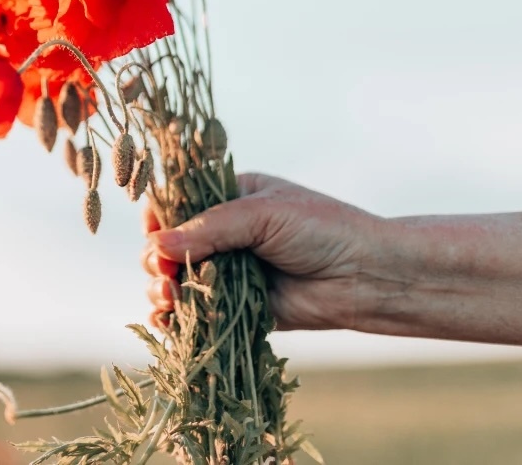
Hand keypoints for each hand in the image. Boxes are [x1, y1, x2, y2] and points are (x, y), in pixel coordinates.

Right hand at [142, 172, 382, 330]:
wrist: (368, 277)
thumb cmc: (323, 230)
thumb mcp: (263, 214)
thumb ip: (210, 229)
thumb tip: (157, 246)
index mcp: (231, 198)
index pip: (177, 204)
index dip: (158, 221)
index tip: (153, 236)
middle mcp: (226, 234)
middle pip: (170, 247)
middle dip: (158, 261)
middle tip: (166, 274)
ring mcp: (231, 272)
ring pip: (179, 282)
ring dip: (163, 291)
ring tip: (169, 298)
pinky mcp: (238, 308)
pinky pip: (199, 314)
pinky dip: (178, 320)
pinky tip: (168, 323)